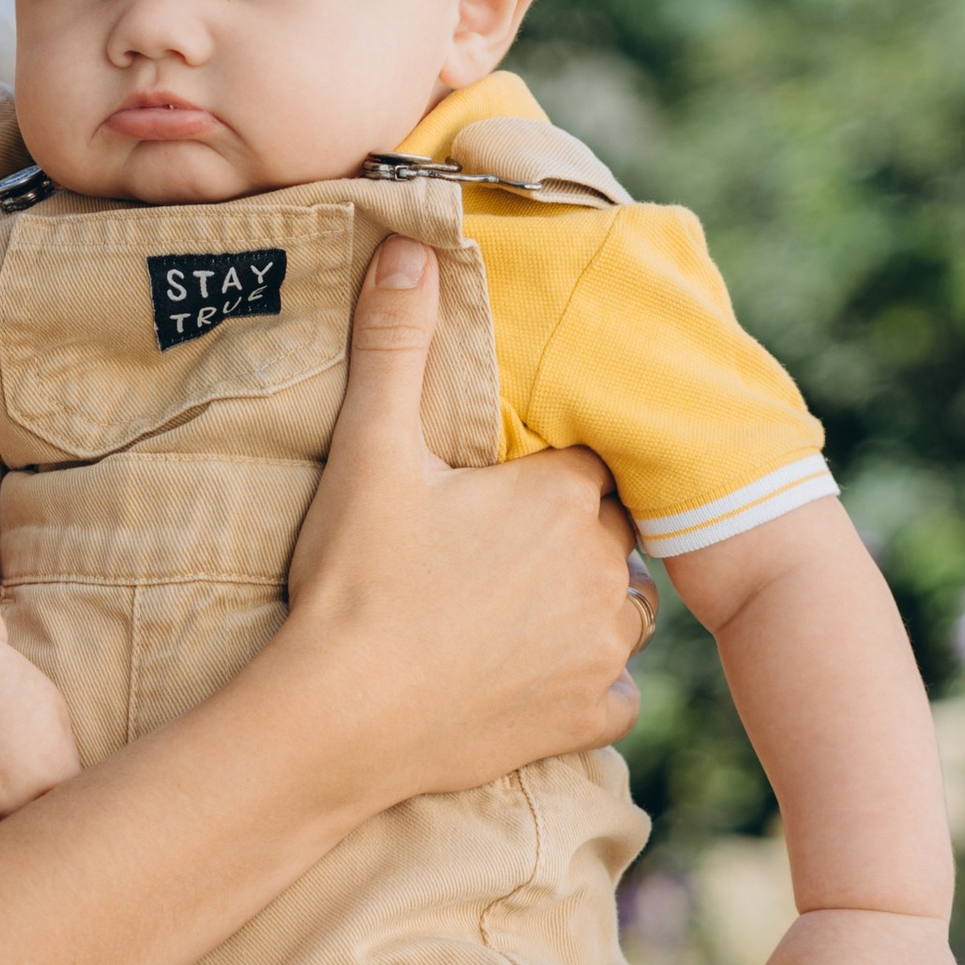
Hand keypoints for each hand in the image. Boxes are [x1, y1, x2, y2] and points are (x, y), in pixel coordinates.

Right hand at [0, 634, 82, 855]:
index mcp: (50, 768)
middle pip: (30, 855)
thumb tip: (82, 813)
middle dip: (35, 866)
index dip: (74, 847)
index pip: (73, 833)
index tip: (70, 853)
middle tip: (36, 874)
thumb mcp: (53, 714)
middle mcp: (8, 788)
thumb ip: (67, 769)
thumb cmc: (2, 685)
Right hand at [265, 234, 649, 813]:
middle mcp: (603, 569)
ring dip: (588, 600)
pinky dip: (587, 683)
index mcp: (562, 497)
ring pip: (626, 606)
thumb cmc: (354, 582)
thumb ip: (394, 344)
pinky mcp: (585, 718)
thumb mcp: (369, 452)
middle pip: (610, 529)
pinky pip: (616, 693)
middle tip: (492, 543)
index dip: (542, 468)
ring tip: (518, 601)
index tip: (494, 484)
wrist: (339, 720)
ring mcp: (600, 650)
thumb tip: (410, 244)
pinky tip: (540, 676)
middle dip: (567, 530)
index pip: (587, 458)